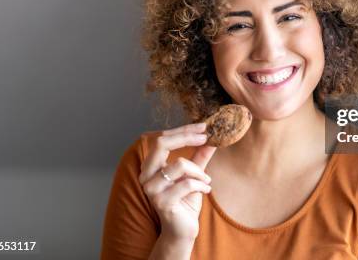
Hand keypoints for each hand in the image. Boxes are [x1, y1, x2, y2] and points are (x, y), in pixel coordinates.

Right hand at [138, 123, 216, 241]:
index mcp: (150, 166)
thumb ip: (199, 157)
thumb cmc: (185, 201)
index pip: (162, 139)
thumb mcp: (194, 174)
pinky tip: (206, 190)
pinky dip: (201, 185)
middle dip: (186, 136)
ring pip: (179, 165)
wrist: (182, 230)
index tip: (203, 127)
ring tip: (206, 179)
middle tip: (206, 137)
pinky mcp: (162, 202)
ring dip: (199, 171)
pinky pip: (187, 184)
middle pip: (160, 144)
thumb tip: (211, 138)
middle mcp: (146, 176)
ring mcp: (152, 189)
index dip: (183, 130)